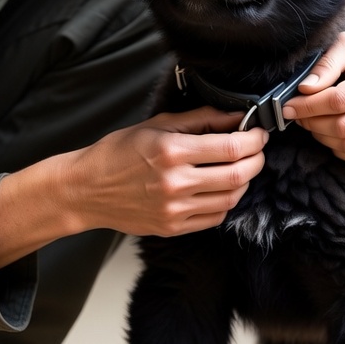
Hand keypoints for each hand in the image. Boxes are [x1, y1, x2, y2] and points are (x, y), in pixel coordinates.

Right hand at [0, 107, 267, 267]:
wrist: (85, 189)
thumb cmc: (117, 152)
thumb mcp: (156, 125)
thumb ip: (199, 119)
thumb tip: (235, 115)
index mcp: (171, 151)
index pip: (231, 147)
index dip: (254, 139)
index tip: (259, 132)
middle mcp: (176, 182)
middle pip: (237, 175)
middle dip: (256, 160)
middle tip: (256, 150)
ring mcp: (175, 209)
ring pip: (230, 198)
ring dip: (244, 182)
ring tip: (239, 168)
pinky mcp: (172, 227)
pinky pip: (214, 217)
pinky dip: (226, 202)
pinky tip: (220, 188)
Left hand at [282, 16, 344, 166]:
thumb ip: (326, 65)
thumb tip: (304, 89)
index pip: (339, 101)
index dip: (308, 106)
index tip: (288, 106)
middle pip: (344, 127)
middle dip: (312, 123)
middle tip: (298, 114)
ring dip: (323, 137)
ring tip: (313, 121)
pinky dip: (340, 149)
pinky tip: (331, 133)